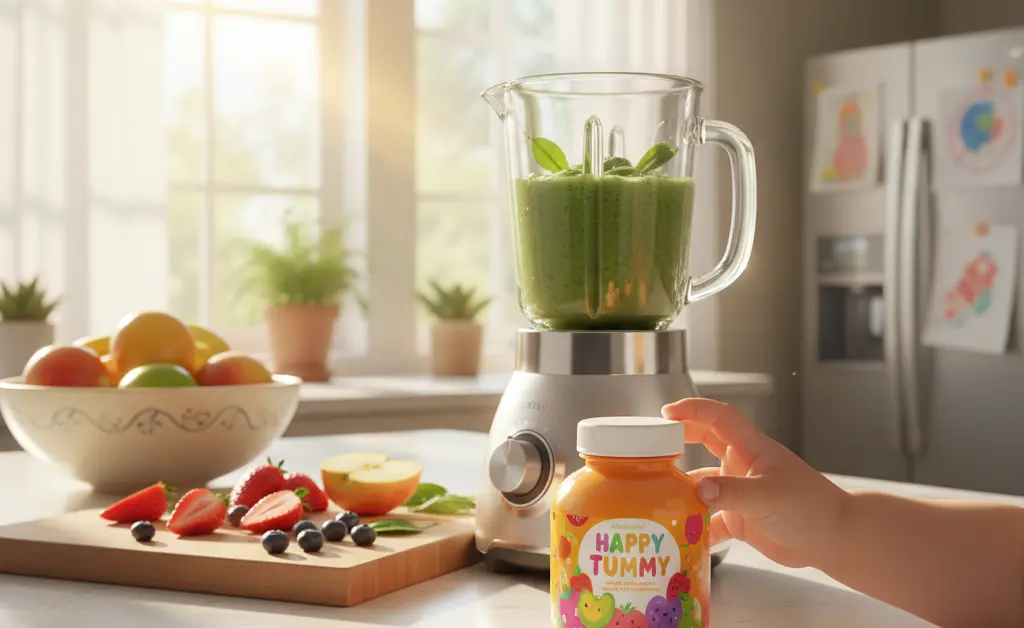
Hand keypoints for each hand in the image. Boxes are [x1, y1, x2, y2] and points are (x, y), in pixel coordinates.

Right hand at [662, 398, 848, 567]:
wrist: (833, 539)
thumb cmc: (810, 507)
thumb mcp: (769, 496)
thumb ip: (732, 492)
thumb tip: (697, 489)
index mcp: (750, 448)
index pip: (718, 417)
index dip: (692, 409)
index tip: (666, 413)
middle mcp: (740, 465)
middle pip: (703, 442)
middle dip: (677, 440)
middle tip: (648, 447)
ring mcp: (738, 491)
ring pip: (700, 484)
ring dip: (681, 490)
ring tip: (654, 497)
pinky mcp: (739, 519)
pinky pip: (708, 519)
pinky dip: (694, 528)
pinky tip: (677, 537)